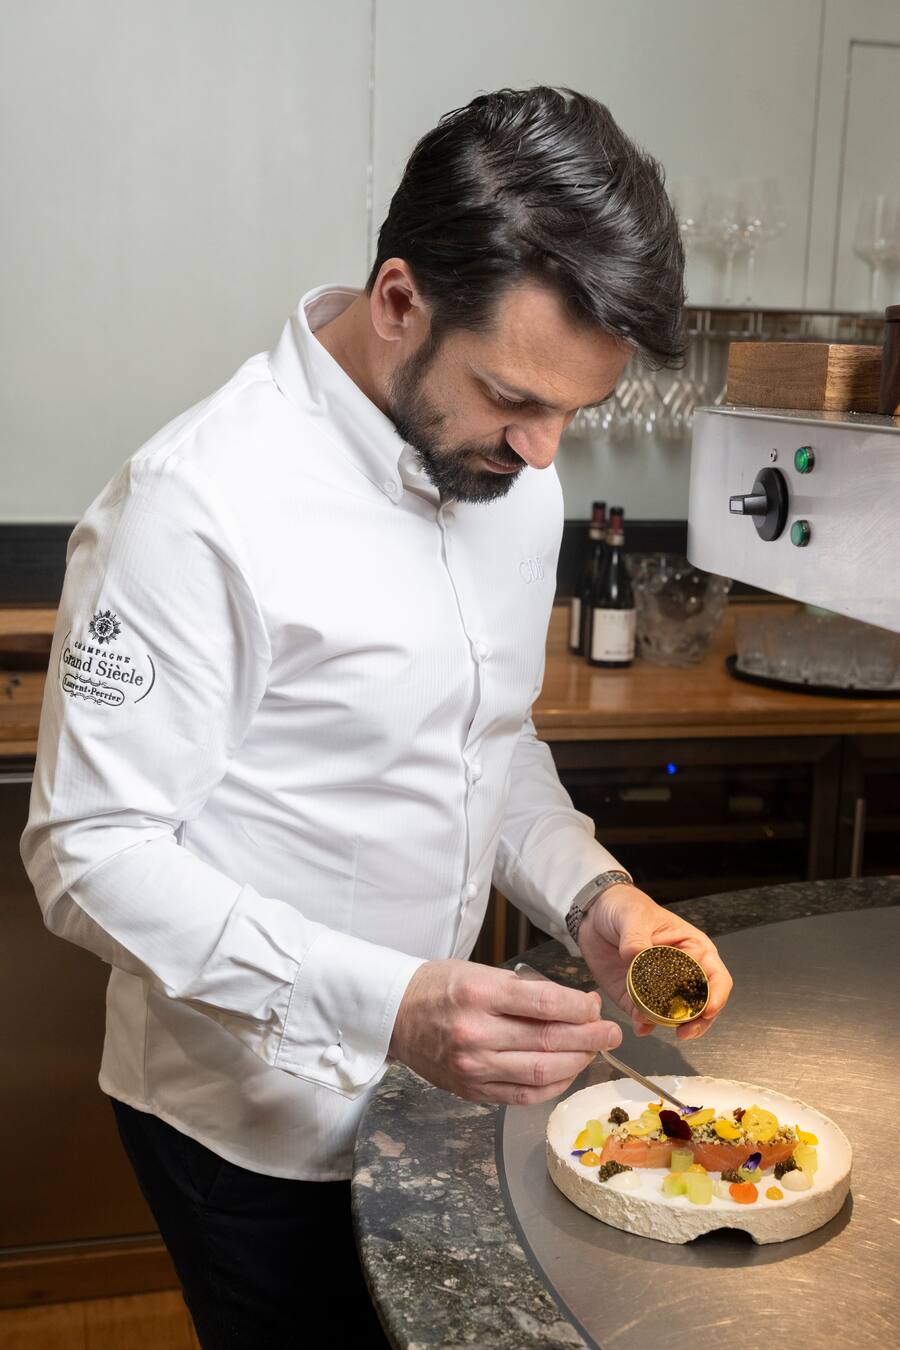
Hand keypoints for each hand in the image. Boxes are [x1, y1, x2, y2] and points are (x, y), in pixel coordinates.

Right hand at [388, 958, 622, 1105]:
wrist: (394, 1015)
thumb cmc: (439, 987)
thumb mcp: (481, 971)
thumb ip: (527, 991)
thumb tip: (578, 1005)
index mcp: (478, 993)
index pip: (544, 1003)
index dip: (580, 1008)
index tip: (596, 1007)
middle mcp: (475, 1032)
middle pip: (548, 1040)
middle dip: (589, 1037)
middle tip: (611, 1033)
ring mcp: (473, 1066)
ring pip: (541, 1071)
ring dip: (577, 1062)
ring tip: (594, 1051)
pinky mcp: (471, 1090)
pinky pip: (523, 1094)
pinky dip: (553, 1086)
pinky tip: (568, 1073)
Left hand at [577, 884, 732, 1041]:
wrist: (594, 915)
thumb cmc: (625, 906)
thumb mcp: (633, 915)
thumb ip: (636, 937)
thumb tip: (637, 955)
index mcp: (693, 948)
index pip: (715, 976)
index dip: (715, 994)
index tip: (707, 1009)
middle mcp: (681, 972)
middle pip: (700, 1003)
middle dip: (696, 1021)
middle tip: (683, 1031)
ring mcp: (660, 987)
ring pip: (676, 1016)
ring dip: (667, 1025)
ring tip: (648, 1022)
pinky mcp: (638, 997)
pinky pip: (646, 1017)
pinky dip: (644, 1024)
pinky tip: (639, 1026)